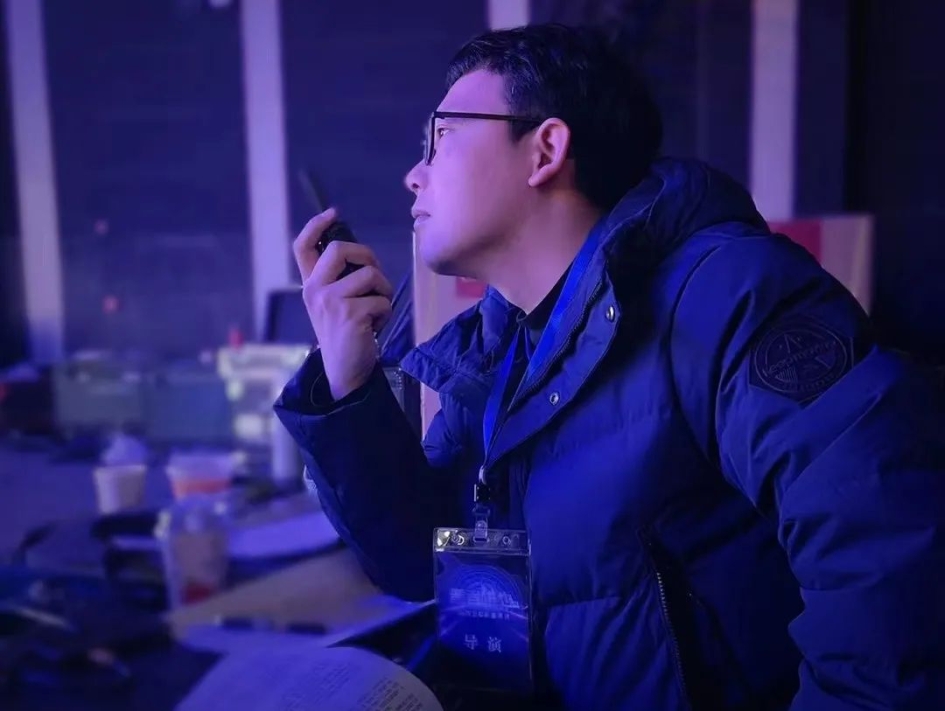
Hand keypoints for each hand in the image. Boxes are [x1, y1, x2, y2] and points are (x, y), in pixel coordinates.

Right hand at [293, 211, 393, 399]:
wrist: (345, 371)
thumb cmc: (344, 334)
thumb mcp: (333, 304)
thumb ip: (339, 279)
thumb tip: (361, 255)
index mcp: (309, 285)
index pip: (302, 247)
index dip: (315, 225)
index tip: (333, 213)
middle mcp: (315, 290)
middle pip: (339, 249)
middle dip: (366, 255)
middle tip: (374, 275)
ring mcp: (331, 302)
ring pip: (369, 274)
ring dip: (383, 290)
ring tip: (377, 308)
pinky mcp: (351, 314)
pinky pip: (381, 299)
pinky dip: (386, 311)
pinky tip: (376, 325)